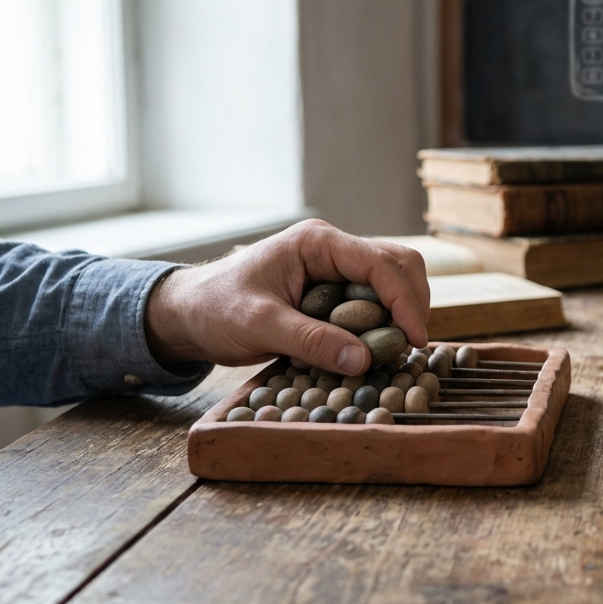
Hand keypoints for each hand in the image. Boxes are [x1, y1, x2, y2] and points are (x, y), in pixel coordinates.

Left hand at [143, 219, 431, 375]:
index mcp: (318, 243)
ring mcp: (337, 269)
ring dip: (401, 314)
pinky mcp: (335, 291)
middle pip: (399, 265)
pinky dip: (384, 324)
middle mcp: (334, 250)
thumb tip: (363, 360)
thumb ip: (310, 341)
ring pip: (393, 282)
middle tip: (412, 346)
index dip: (405, 302)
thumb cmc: (215, 310)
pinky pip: (374, 302)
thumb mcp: (260, 326)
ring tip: (394, 351)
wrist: (187, 314)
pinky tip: (375, 349)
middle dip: (413, 303)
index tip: (415, 340)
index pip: (381, 264)